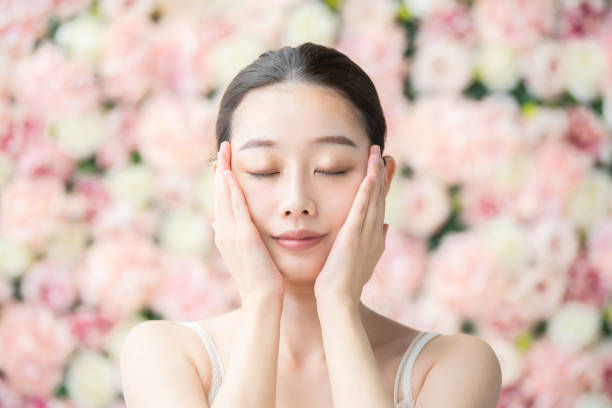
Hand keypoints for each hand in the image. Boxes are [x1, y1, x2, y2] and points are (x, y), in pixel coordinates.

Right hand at [212, 141, 284, 299]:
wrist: (262, 299)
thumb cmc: (259, 279)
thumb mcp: (243, 254)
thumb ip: (232, 236)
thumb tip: (217, 221)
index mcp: (225, 234)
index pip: (221, 201)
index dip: (221, 180)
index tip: (223, 162)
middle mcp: (224, 231)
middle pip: (219, 193)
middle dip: (221, 169)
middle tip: (222, 148)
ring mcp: (231, 234)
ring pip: (224, 196)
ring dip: (224, 172)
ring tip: (224, 151)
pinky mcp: (243, 236)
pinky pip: (236, 207)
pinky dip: (232, 190)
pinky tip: (231, 174)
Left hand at [314, 144, 388, 303]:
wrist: (338, 300)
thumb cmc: (344, 285)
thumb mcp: (363, 261)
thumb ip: (374, 243)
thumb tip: (385, 227)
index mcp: (376, 239)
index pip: (379, 207)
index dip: (381, 186)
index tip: (382, 169)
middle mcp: (375, 234)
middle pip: (380, 197)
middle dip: (381, 174)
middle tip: (381, 153)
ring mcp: (366, 234)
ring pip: (374, 198)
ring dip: (376, 174)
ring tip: (375, 153)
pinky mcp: (353, 235)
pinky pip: (362, 207)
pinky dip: (367, 190)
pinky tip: (369, 173)